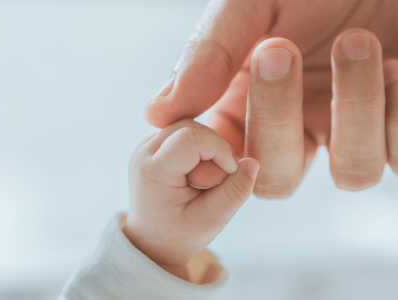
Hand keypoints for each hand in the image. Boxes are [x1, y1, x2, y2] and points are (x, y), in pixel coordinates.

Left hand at [124, 119, 259, 279]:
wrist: (152, 240)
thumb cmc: (179, 234)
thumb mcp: (212, 220)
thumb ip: (235, 192)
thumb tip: (253, 162)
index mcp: (154, 170)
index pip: (192, 138)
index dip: (220, 150)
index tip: (229, 175)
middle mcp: (145, 151)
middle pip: (193, 129)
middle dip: (214, 151)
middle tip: (213, 183)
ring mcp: (147, 145)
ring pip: (191, 127)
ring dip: (208, 150)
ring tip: (204, 180)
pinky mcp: (156, 144)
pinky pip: (186, 133)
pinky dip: (200, 150)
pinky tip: (198, 173)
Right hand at [145, 0, 397, 196]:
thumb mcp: (248, 3)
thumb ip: (208, 54)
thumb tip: (157, 114)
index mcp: (254, 106)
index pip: (225, 160)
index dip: (214, 156)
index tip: (204, 116)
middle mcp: (304, 126)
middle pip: (279, 180)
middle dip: (276, 119)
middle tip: (278, 48)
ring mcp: (359, 127)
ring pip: (354, 175)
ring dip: (355, 109)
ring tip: (354, 40)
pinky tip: (396, 63)